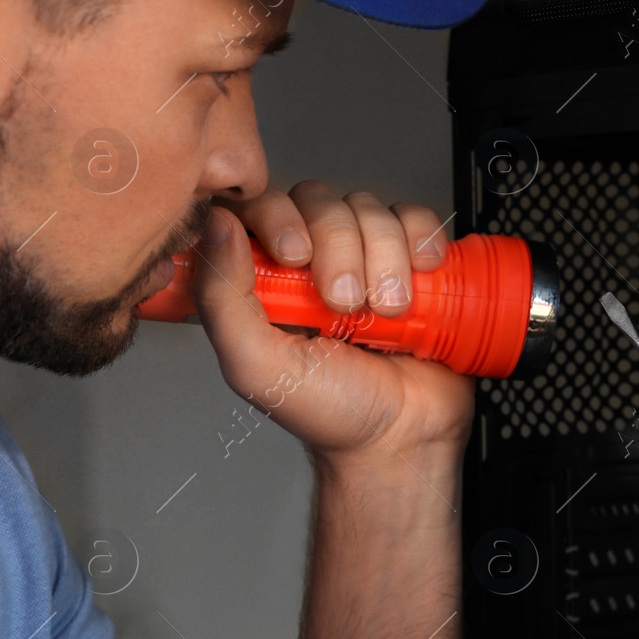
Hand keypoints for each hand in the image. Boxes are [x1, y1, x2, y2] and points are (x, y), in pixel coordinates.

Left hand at [190, 181, 475, 461]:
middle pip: (321, 201)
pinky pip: (417, 219)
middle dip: (340, 249)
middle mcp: (315, 261)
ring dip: (385, 258)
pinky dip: (423, 241)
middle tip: (346, 305)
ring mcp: (367, 257)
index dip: (280, 218)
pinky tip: (420, 279)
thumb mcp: (256, 366)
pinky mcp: (414, 261)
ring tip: (388, 311)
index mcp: (267, 278)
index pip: (259, 206)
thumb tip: (215, 226)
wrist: (404, 438)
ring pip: (371, 209)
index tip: (296, 258)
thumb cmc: (331, 412)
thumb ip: (222, 298)